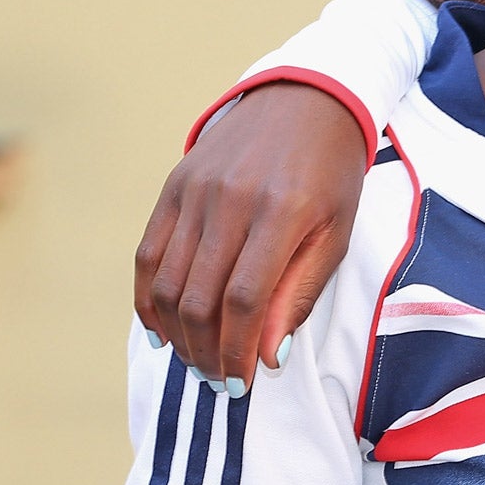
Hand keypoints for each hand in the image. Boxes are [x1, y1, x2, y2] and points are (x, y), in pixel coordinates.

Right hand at [135, 83, 368, 388]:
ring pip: (167, 282)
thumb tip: (267, 355)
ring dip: (178, 334)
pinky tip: (164, 329)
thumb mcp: (336, 232)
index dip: (239, 351)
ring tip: (197, 361)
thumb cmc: (331, 174)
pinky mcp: (173, 187)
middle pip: (200, 299)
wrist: (306, 101)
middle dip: (207, 353)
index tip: (244, 383)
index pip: (245, 300)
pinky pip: (148, 254)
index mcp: (281, 212)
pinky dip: (150, 299)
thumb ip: (298, 293)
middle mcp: (230, 201)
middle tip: (220, 381)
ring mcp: (195, 192)